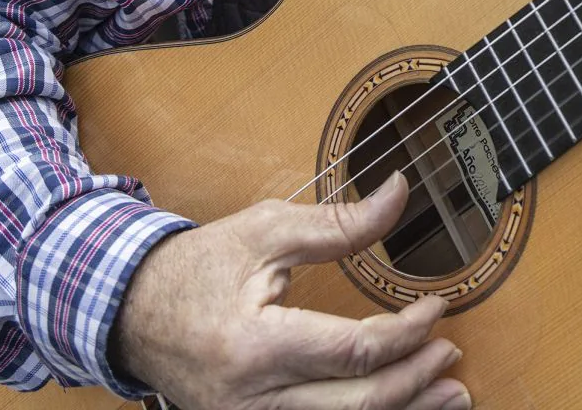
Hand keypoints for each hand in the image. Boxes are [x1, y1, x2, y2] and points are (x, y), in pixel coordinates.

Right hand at [114, 175, 468, 409]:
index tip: (436, 308)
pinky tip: (400, 407)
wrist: (130, 313)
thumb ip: (337, 222)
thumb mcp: (263, 231)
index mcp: (254, 346)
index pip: (353, 352)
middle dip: (415, 381)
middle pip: (356, 405)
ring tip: (451, 394)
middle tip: (452, 354)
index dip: (406, 333)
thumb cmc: (196, 269)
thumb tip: (399, 193)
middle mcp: (252, 400)